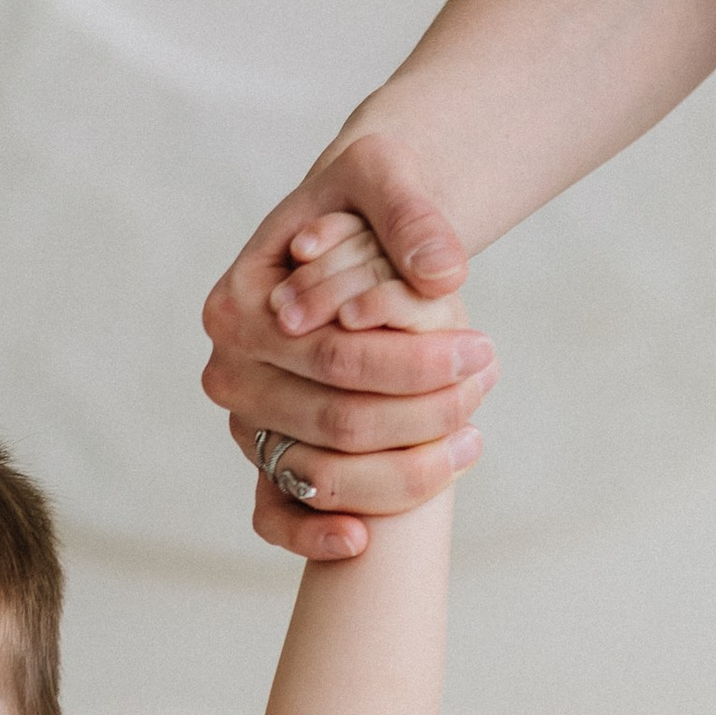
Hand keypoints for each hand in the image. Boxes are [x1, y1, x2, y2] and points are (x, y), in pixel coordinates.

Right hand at [201, 132, 496, 564]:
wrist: (344, 236)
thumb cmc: (359, 203)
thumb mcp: (383, 174)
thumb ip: (411, 215)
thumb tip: (444, 275)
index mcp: (238, 304)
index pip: (335, 353)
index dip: (415, 362)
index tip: (482, 349)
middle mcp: (228, 371)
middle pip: (334, 419)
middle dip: (422, 415)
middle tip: (487, 383)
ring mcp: (243, 422)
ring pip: (322, 473)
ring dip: (403, 473)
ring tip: (472, 438)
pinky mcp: (260, 458)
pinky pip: (274, 515)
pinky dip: (314, 535)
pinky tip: (366, 540)